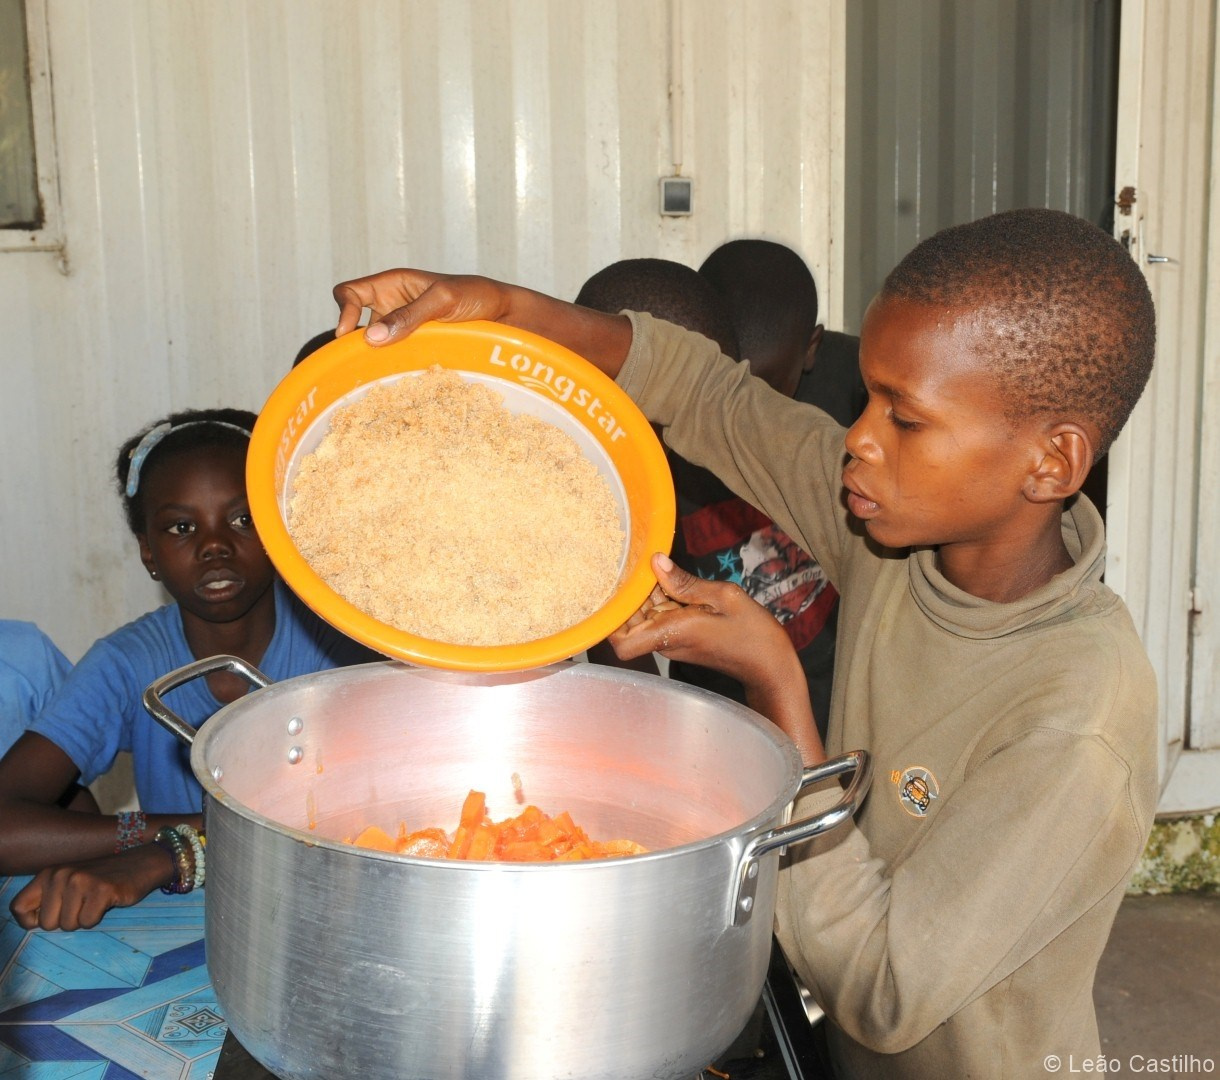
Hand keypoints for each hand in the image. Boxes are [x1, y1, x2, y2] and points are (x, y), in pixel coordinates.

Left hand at [9, 844, 176, 931]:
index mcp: (48, 873)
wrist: (141, 863)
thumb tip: (31, 922)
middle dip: (66, 921)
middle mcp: (61, 874)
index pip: (18, 908)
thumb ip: (47, 898)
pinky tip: (107, 901)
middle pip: (47, 924)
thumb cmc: (102, 879)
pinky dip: (98, 918)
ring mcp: (81, 881)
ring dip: (84, 919)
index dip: (33, 920)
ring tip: (96, 901)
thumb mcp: (69, 883)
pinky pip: (88, 922)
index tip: (53, 915)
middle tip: (83, 904)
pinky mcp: (101, 889)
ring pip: (68, 925)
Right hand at [332, 268, 634, 375]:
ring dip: (374, 359)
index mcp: (392, 285)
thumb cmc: (476, 297)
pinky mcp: (415, 349)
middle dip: (354, 343)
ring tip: (380, 376)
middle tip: (363, 365)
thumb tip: (370, 338)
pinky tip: (399, 381)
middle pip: (355, 323)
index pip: (350, 292)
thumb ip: (408, 316)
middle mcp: (392, 306)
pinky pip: (393, 359)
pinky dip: (392, 368)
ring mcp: (403, 330)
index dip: (343, 310)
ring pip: (373, 346)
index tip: (349, 334)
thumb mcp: (442, 301)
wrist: (505, 316)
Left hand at [611, 553, 825, 762]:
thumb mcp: (724, 597)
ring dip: (647, 595)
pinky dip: (661, 600)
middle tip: (638, 566)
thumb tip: (655, 562)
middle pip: (629, 624)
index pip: (621, 643)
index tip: (618, 590)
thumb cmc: (753, 634)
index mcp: (672, 634)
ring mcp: (673, 642)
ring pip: (644, 618)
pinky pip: (660, 618)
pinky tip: (671, 581)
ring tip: (656, 568)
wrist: (770, 665)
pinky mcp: (682, 638)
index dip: (612, 621)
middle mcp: (666, 642)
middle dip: (629, 596)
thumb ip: (686, 582)